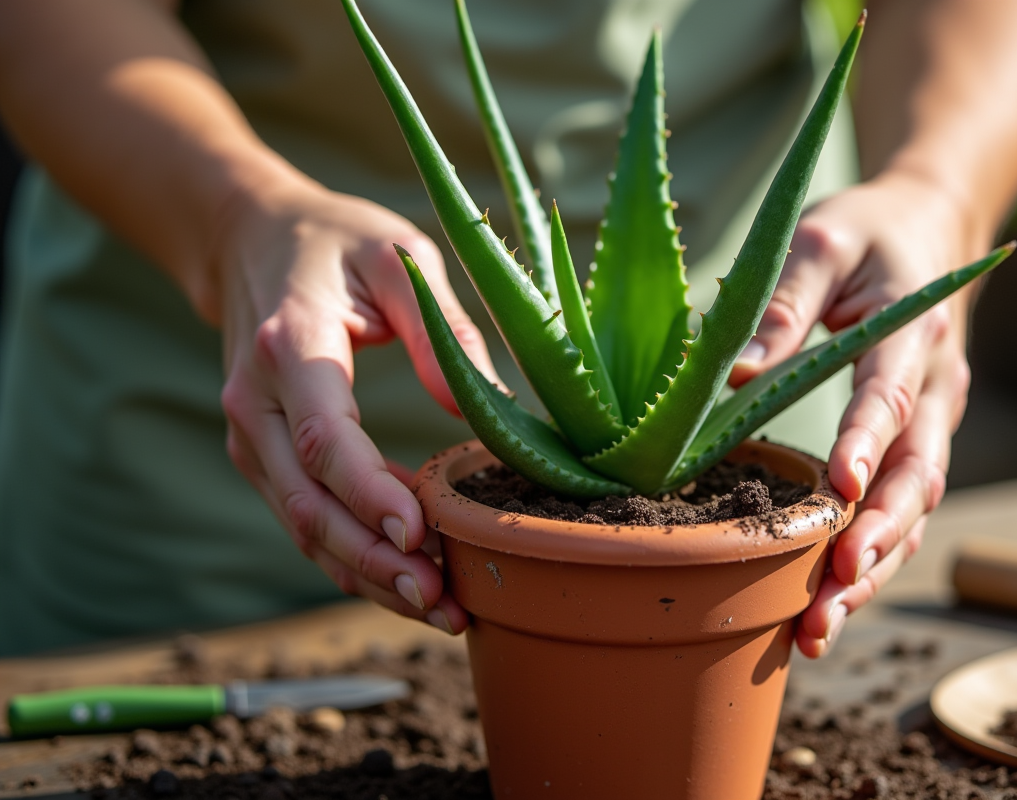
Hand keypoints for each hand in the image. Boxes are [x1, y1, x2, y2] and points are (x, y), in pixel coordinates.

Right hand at [214, 174, 500, 634]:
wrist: (249, 240)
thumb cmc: (334, 241)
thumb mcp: (396, 255)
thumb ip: (441, 326)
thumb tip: (487, 404)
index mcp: (290, 347)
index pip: (325, 439)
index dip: (370, 494)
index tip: (420, 536)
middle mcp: (255, 403)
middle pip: (309, 505)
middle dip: (377, 560)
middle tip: (443, 600)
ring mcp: (252, 438)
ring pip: (304, 528)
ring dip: (369, 575)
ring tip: (438, 609)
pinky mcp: (263, 457)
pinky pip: (305, 521)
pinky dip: (353, 558)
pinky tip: (406, 583)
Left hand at [730, 171, 985, 657]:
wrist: (931, 233)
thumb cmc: (867, 232)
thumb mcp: (822, 237)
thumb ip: (785, 300)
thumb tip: (735, 375)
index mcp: (914, 333)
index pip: (891, 397)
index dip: (868, 445)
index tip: (842, 492)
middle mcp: (935, 389)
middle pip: (917, 478)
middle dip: (876, 539)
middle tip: (831, 593)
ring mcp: (931, 424)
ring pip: (914, 511)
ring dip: (873, 570)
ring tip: (820, 629)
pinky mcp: (915, 444)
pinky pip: (901, 510)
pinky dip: (872, 559)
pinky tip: (830, 604)